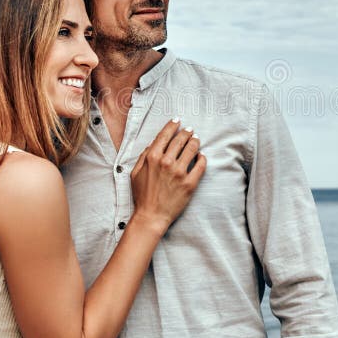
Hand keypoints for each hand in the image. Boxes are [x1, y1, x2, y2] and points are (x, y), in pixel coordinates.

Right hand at [130, 119, 206, 233]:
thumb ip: (144, 156)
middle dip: (186, 132)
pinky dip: (202, 158)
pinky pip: (201, 165)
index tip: (177, 121)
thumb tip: (153, 144)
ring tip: (196, 139)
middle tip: (190, 130)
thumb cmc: (142, 195)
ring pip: (192, 149)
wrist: (151, 216)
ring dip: (195, 142)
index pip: (165, 135)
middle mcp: (166, 162)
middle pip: (180, 140)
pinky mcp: (190, 183)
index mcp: (152, 158)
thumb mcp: (135, 173)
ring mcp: (179, 172)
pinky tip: (201, 155)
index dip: (172, 125)